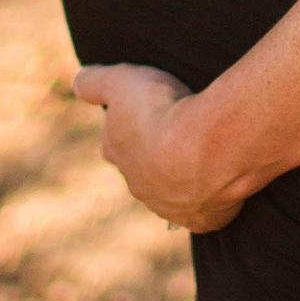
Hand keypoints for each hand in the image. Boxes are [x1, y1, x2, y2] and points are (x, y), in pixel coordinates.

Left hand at [73, 61, 245, 231]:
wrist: (205, 146)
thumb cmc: (162, 111)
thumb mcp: (120, 80)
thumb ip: (93, 82)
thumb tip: (78, 84)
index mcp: (117, 153)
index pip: (115, 142)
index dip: (130, 127)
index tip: (148, 113)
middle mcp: (139, 186)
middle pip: (145, 171)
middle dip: (158, 157)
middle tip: (181, 134)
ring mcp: (171, 207)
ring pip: (175, 194)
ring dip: (186, 179)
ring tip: (207, 155)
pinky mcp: (202, 220)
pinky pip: (204, 215)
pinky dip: (212, 203)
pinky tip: (221, 185)